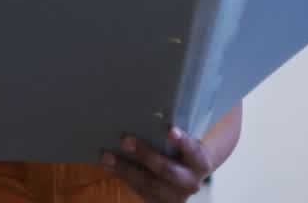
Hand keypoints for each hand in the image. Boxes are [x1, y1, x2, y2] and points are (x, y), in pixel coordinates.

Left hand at [99, 126, 213, 201]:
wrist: (188, 176)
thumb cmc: (182, 151)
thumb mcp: (184, 142)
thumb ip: (172, 133)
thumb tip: (145, 113)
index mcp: (200, 162)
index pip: (193, 150)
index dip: (182, 141)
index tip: (170, 129)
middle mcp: (191, 182)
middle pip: (167, 169)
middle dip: (145, 155)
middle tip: (125, 140)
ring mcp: (175, 196)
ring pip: (148, 184)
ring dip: (125, 169)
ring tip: (106, 156)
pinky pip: (140, 191)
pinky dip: (123, 177)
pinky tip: (110, 167)